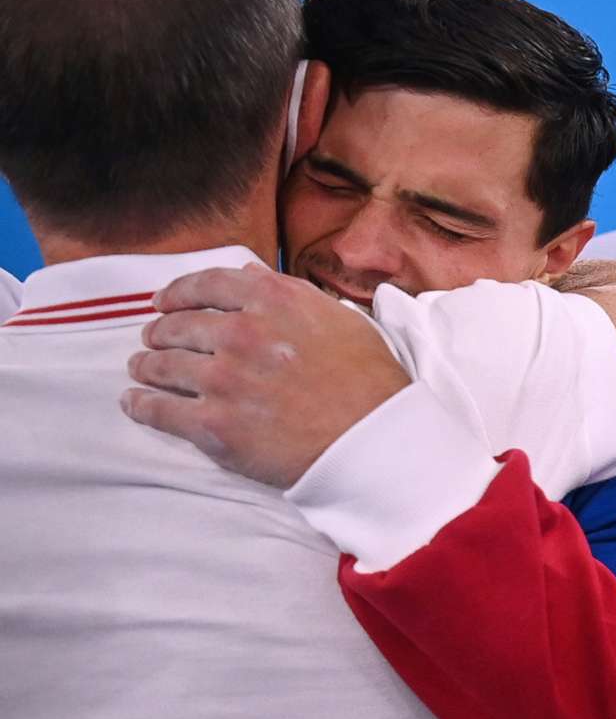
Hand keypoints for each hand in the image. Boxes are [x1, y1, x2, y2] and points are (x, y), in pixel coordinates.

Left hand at [122, 264, 409, 487]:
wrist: (377, 443)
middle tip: (152, 339)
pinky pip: (159, 410)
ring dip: (145, 366)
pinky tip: (135, 403)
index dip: (177, 292)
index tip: (164, 302)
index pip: (206, 284)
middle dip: (159, 331)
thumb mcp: (342, 319)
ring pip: (161, 365)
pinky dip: (141, 405)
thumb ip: (292, 295)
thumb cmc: (370, 384)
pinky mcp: (214, 425)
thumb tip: (251, 274)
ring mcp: (224, 379)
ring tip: (141, 370)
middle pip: (178, 325)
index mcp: (274, 300)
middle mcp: (242, 332)